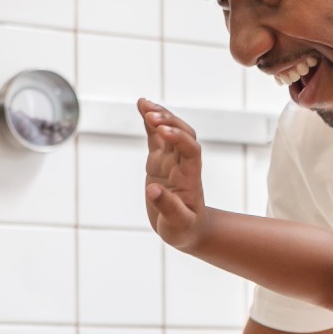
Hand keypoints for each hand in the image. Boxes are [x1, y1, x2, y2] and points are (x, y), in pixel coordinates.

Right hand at [141, 99, 209, 251]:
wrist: (187, 230)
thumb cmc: (184, 229)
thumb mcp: (177, 225)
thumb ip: (168, 207)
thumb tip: (153, 191)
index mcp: (190, 178)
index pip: (190, 150)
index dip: (179, 138)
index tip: (163, 131)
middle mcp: (183, 165)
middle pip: (183, 134)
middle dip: (169, 122)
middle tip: (150, 114)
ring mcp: (171, 161)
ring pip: (168, 131)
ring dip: (159, 116)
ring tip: (143, 103)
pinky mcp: (159, 162)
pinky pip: (155, 137)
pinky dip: (149, 122)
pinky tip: (141, 108)